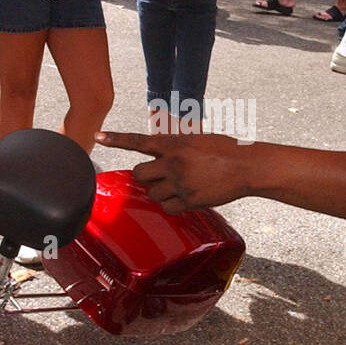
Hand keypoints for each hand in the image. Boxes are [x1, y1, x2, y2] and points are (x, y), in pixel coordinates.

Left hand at [96, 130, 250, 212]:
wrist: (246, 167)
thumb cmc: (225, 150)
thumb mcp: (197, 139)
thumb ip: (175, 145)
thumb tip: (159, 152)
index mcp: (174, 143)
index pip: (139, 141)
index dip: (116, 139)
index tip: (98, 137)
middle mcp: (173, 162)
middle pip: (139, 173)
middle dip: (146, 176)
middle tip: (160, 175)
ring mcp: (180, 183)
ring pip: (152, 193)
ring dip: (160, 191)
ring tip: (178, 186)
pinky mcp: (188, 200)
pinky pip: (166, 207)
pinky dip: (171, 205)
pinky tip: (184, 198)